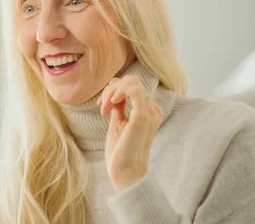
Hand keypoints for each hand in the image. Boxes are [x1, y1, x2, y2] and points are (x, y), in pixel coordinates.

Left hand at [97, 75, 162, 191]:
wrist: (124, 172)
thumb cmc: (120, 152)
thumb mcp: (118, 122)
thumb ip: (119, 106)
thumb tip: (115, 89)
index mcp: (148, 111)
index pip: (133, 86)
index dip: (114, 90)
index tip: (102, 106)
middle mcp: (153, 110)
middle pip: (132, 81)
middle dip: (112, 89)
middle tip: (101, 106)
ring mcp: (150, 112)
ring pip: (131, 83)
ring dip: (112, 91)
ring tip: (104, 107)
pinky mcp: (143, 116)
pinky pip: (134, 90)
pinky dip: (118, 92)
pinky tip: (110, 103)